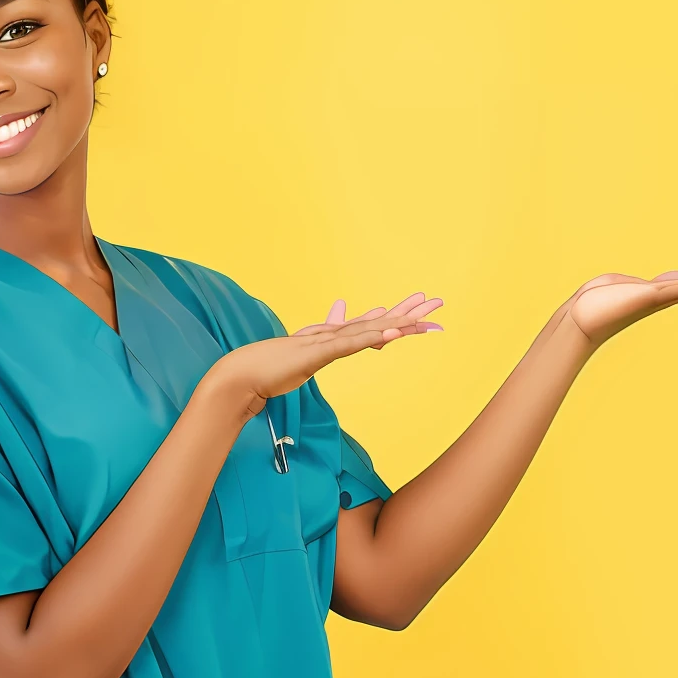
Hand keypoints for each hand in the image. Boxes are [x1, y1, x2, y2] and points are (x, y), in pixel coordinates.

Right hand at [212, 293, 444, 418]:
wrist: (240, 377)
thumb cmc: (267, 370)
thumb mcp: (299, 361)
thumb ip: (314, 350)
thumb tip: (326, 342)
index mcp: (330, 339)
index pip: (370, 326)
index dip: (396, 318)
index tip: (420, 312)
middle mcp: (331, 334)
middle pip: (377, 321)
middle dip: (408, 312)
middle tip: (436, 300)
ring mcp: (324, 342)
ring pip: (369, 329)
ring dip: (399, 321)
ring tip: (425, 314)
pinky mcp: (316, 353)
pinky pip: (350, 344)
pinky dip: (372, 336)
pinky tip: (392, 332)